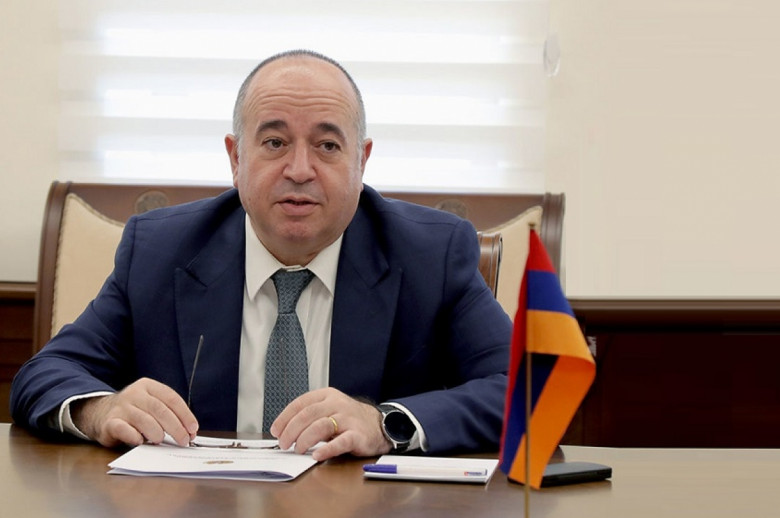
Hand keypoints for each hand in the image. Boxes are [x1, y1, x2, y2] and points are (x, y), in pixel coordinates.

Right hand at [71, 378, 197, 447]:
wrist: (100, 413)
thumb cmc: (134, 412)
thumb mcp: (151, 405)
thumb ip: (168, 414)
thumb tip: (190, 432)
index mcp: (149, 386)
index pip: (172, 398)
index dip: (185, 415)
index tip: (193, 429)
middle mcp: (134, 393)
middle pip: (160, 409)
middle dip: (175, 427)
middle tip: (184, 440)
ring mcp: (121, 407)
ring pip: (144, 419)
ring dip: (157, 432)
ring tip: (161, 441)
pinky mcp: (110, 422)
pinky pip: (124, 429)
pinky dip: (135, 437)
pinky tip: (141, 442)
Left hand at [270, 388, 391, 461]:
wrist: (379, 424)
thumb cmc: (348, 419)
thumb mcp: (329, 410)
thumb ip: (310, 417)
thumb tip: (283, 431)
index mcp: (327, 396)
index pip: (300, 403)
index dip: (285, 417)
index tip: (276, 430)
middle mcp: (337, 404)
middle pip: (308, 415)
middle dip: (291, 430)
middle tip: (284, 444)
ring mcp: (348, 418)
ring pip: (321, 426)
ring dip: (305, 439)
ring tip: (298, 450)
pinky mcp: (357, 434)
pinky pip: (341, 441)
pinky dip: (327, 449)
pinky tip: (317, 455)